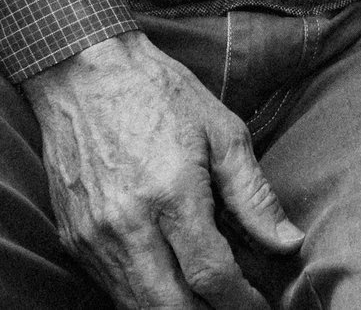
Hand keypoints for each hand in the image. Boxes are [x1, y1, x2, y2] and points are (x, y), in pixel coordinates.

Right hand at [23, 32, 304, 308]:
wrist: (83, 73)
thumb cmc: (159, 95)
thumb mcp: (222, 131)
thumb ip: (254, 196)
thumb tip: (287, 244)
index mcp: (170, 193)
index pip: (210, 274)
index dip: (240, 301)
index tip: (261, 306)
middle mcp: (126, 224)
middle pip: (170, 306)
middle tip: (237, 309)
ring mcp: (93, 236)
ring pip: (136, 306)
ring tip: (209, 302)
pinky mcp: (72, 239)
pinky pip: (111, 288)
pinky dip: (144, 298)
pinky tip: (171, 286)